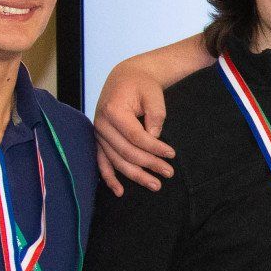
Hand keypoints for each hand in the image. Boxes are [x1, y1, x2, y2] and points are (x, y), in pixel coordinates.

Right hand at [94, 62, 174, 194]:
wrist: (125, 78)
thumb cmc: (141, 86)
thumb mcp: (153, 94)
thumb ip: (156, 116)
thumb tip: (154, 138)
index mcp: (113, 110)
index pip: (136, 136)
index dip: (154, 148)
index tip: (172, 155)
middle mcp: (101, 124)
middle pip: (126, 152)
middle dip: (149, 164)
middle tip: (169, 173)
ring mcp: (98, 134)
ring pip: (116, 161)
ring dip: (135, 176)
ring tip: (155, 185)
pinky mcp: (99, 140)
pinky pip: (101, 162)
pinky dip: (109, 178)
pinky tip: (119, 191)